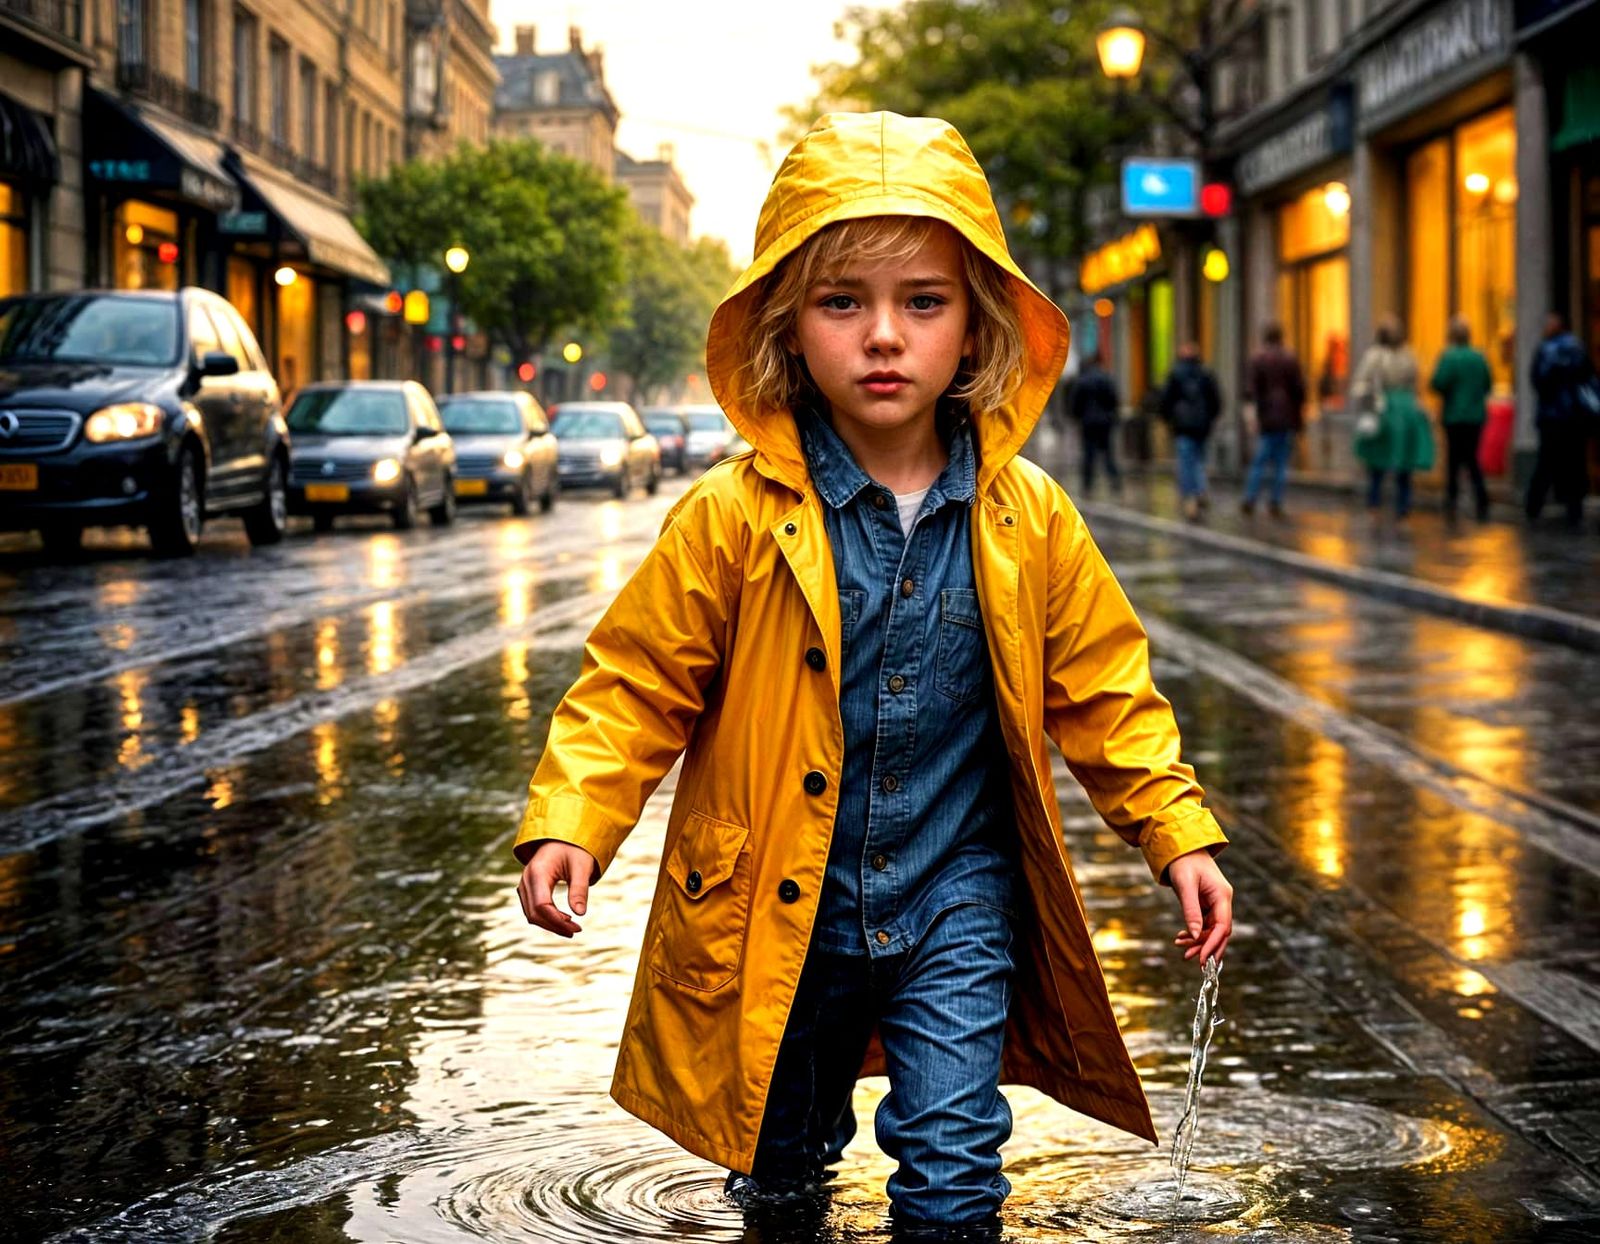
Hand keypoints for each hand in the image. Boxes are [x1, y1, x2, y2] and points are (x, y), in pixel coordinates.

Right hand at [517, 841, 597, 937]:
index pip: (542, 905)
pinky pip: (532, 908)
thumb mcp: (581, 866)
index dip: (557, 921)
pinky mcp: (528, 887)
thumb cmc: (574, 848)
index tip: (576, 928)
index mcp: (538, 872)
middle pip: (534, 913)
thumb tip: (580, 914)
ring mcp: (524, 883)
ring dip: (549, 924)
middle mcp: (526, 878)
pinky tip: (563, 919)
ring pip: (531, 913)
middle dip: (554, 925)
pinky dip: (545, 917)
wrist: (563, 835)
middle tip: (576, 931)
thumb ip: (579, 889)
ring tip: (572, 928)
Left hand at [1166, 849, 1233, 966]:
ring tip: (1181, 948)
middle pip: (1220, 931)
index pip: (1223, 927)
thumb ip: (1191, 910)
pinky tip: (1182, 938)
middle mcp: (1222, 900)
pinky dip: (1195, 932)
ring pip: (1211, 929)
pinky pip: (1204, 923)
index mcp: (1222, 895)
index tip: (1202, 958)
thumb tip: (1196, 935)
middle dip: (1207, 947)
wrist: (1180, 846)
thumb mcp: (1185, 886)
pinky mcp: (1206, 903)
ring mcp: (1215, 902)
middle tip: (1191, 960)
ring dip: (1198, 941)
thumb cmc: (1183, 862)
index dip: (1213, 944)